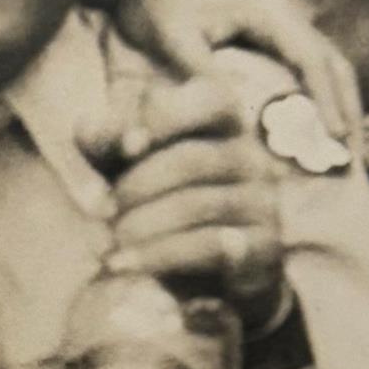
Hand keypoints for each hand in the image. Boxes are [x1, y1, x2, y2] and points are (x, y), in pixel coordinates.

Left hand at [89, 72, 286, 336]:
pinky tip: (122, 264)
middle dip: (138, 185)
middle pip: (193, 159)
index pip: (212, 98)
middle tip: (104, 210)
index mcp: (224, 121)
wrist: (202, 270)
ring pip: (198, 205)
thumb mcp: (122, 161)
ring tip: (111, 241)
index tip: (126, 148)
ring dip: (143, 224)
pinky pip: (210, 247)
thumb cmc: (156, 196)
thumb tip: (124, 141)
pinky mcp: (264, 247)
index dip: (166, 117)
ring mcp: (262, 201)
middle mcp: (251, 156)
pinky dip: (158, 256)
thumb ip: (108, 137)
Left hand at [99, 0, 360, 146]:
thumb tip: (238, 114)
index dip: (328, 98)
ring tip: (342, 144)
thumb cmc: (153, 10)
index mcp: (265, 12)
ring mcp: (277, 23)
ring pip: (323, 62)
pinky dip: (318, 94)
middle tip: (351, 150)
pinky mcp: (267, 34)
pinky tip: (315, 125)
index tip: (334, 136)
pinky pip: (305, 65)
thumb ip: (204, 73)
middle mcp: (280, 14)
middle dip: (346, 104)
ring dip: (337, 100)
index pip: (312, 58)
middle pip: (331, 60)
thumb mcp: (174, 41)